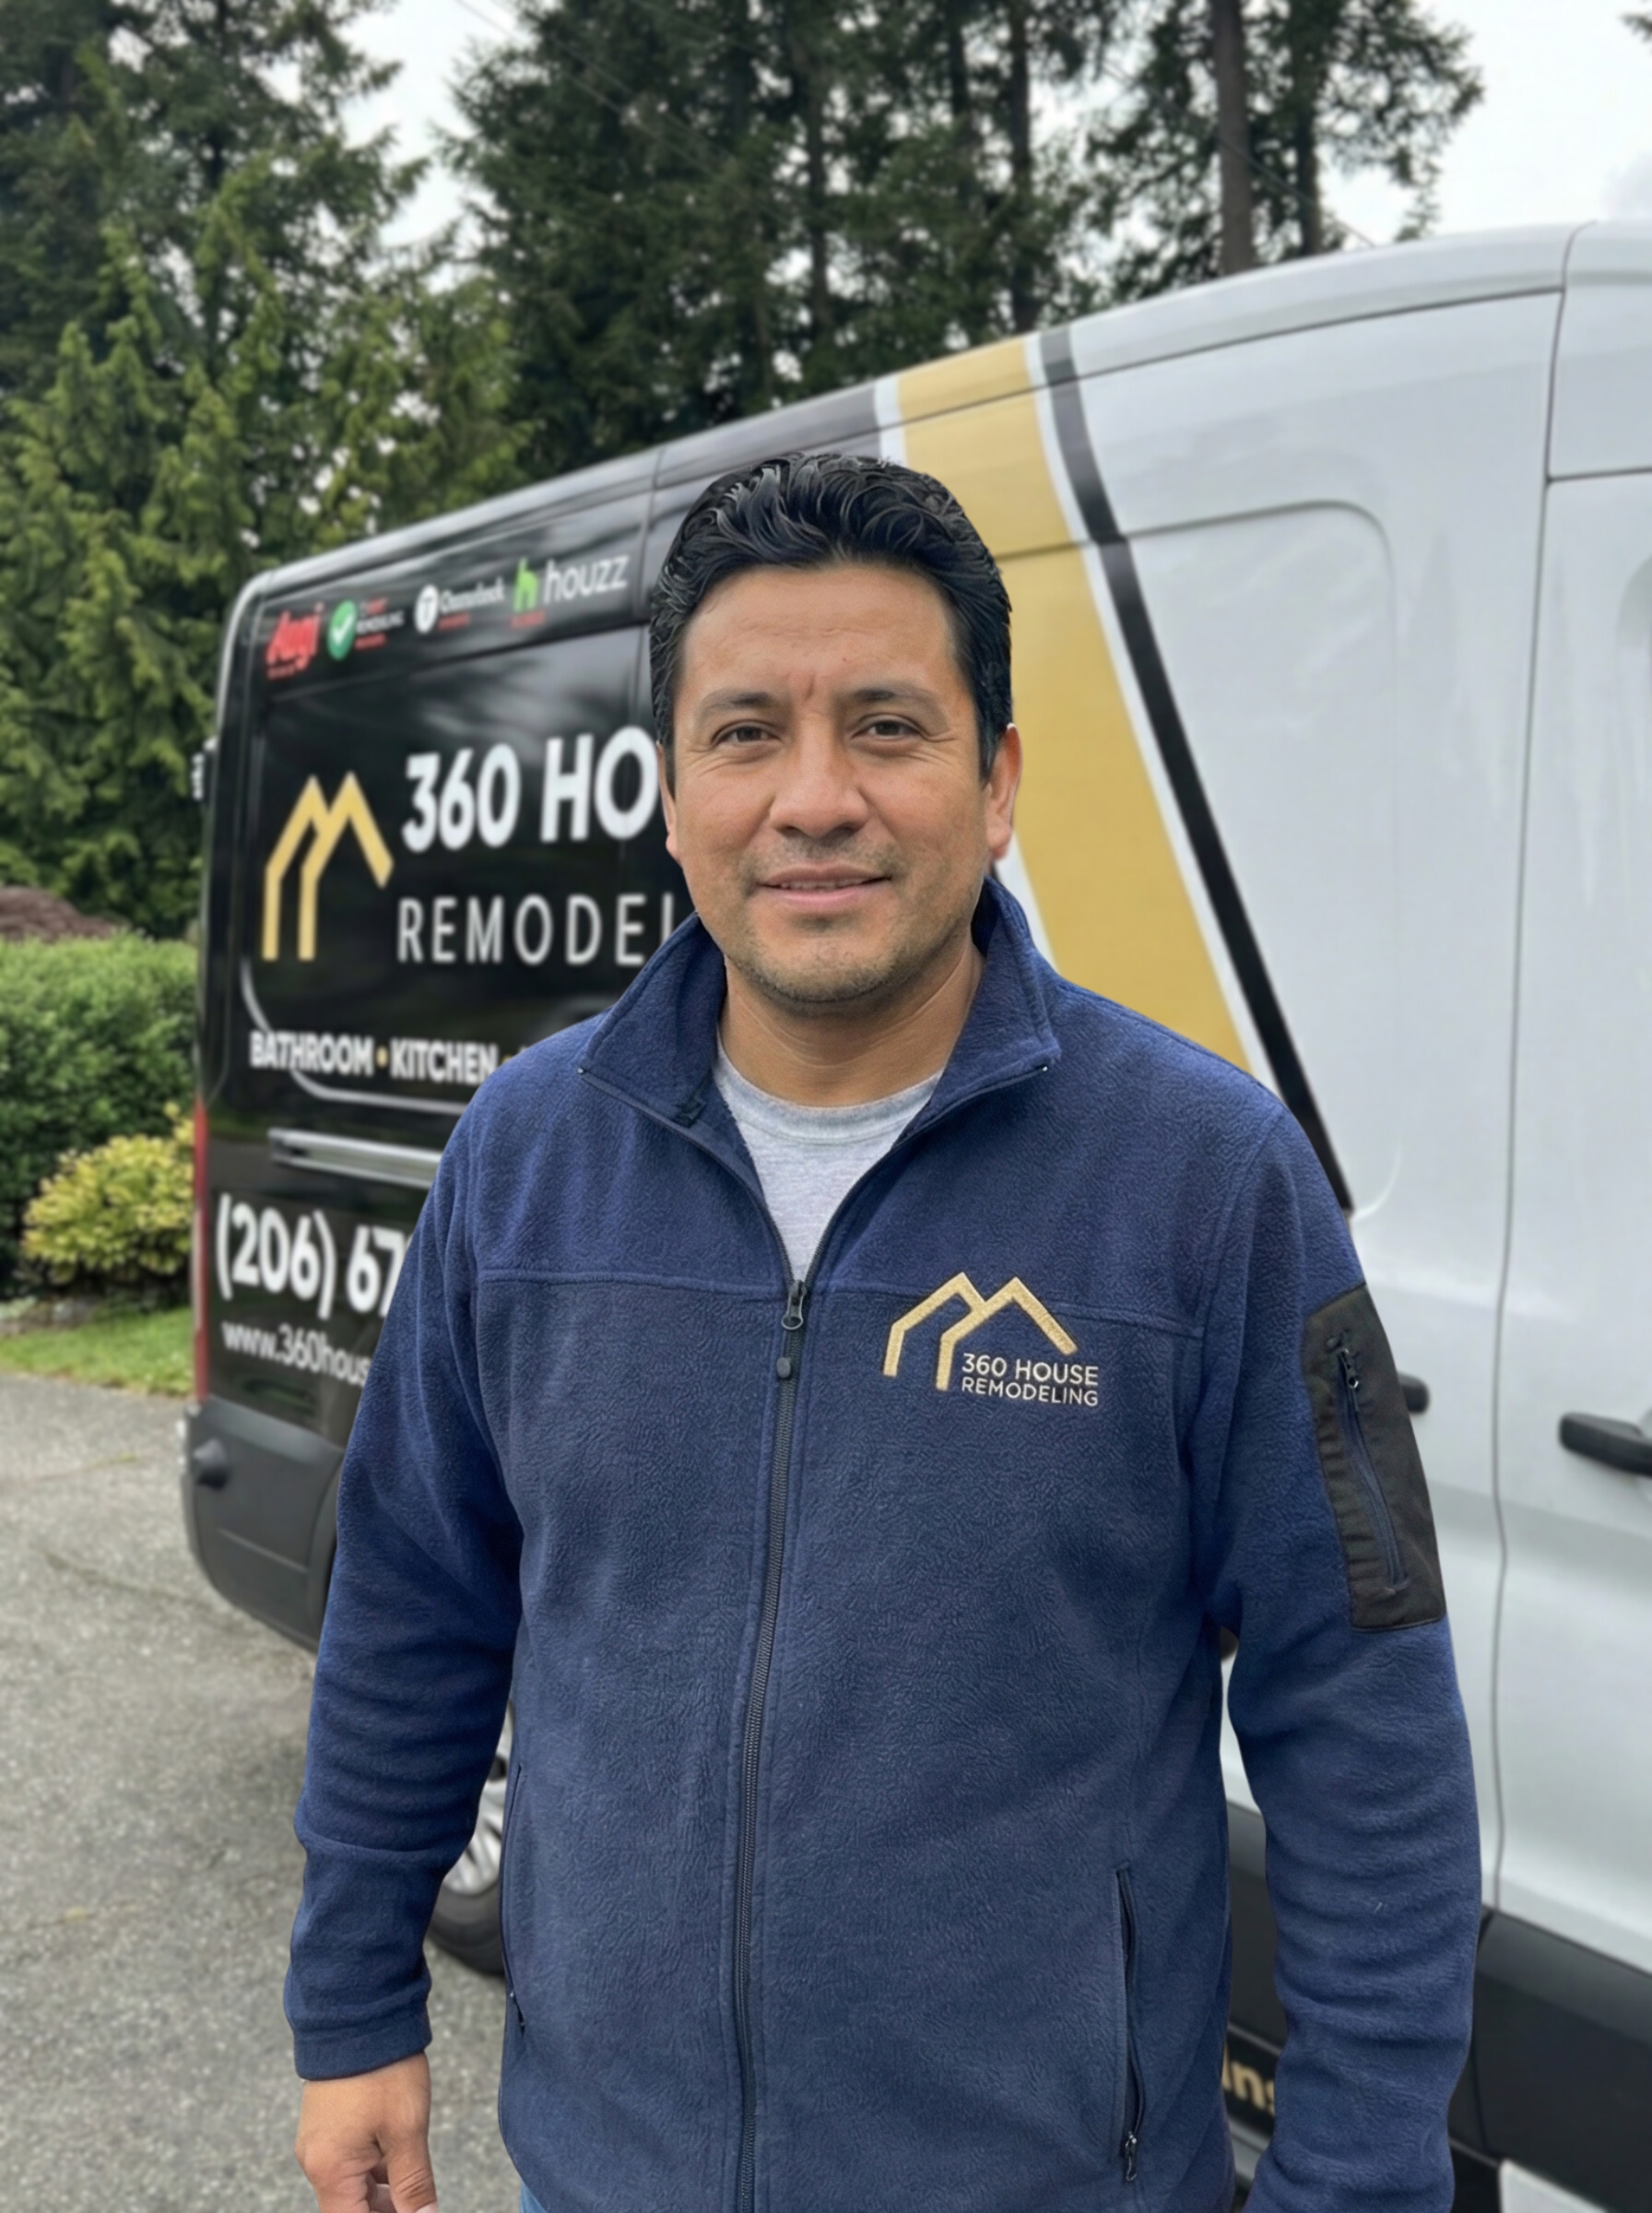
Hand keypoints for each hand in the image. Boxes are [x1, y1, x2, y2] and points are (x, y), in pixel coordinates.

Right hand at [295, 2052, 437, 2212]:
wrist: (358, 2011)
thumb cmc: (381, 2069)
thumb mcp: (407, 2129)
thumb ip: (413, 2184)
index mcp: (330, 2171)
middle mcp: (317, 2162)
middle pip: (351, 2209)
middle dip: (386, 2210)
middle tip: (420, 2204)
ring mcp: (320, 2142)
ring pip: (353, 2187)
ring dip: (384, 2194)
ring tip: (416, 2189)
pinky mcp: (328, 2124)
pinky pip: (351, 2162)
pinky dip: (376, 2170)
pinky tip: (403, 2163)